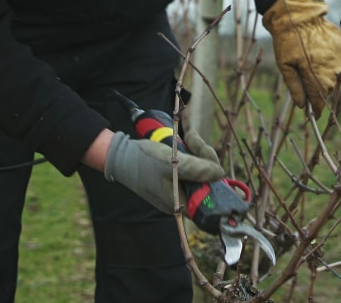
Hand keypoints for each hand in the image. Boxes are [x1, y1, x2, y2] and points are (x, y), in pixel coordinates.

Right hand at [104, 130, 224, 213]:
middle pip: (207, 181)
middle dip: (205, 157)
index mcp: (180, 203)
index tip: (211, 159)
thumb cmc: (144, 161)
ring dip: (199, 152)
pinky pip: (191, 167)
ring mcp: (178, 189)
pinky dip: (192, 154)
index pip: (209, 198)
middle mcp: (181, 200)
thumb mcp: (172, 162)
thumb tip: (220, 173)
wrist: (120, 155)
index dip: (216, 180)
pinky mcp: (175, 178)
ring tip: (190, 136)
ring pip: (200, 171)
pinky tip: (188, 140)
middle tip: (194, 138)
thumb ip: (197, 169)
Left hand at [263, 0, 340, 115]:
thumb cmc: (288, 40)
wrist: (300, 14)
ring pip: (334, 77)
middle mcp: (332, 70)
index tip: (312, 115)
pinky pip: (338, 63)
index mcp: (317, 76)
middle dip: (317, 92)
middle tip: (307, 85)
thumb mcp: (285, 65)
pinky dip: (329, 64)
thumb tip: (301, 105)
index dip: (315, 110)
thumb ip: (295, 87)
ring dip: (324, 77)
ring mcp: (340, 59)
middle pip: (327, 90)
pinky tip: (318, 55)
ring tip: (311, 65)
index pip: (319, 101)